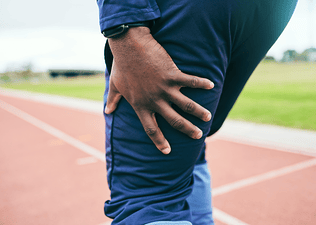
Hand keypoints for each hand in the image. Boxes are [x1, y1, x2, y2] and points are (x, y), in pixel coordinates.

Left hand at [105, 27, 213, 153]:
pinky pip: (190, 81)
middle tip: (198, 136)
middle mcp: (154, 101)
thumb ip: (113, 100)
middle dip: (187, 130)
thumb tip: (107, 111)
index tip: (167, 151)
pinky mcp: (172, 75)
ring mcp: (164, 89)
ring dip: (199, 112)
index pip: (151, 129)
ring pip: (186, 105)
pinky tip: (211, 85)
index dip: (159, 141)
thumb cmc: (122, 66)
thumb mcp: (115, 86)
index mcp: (140, 105)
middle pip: (174, 121)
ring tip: (208, 117)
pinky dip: (202, 83)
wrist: (129, 46)